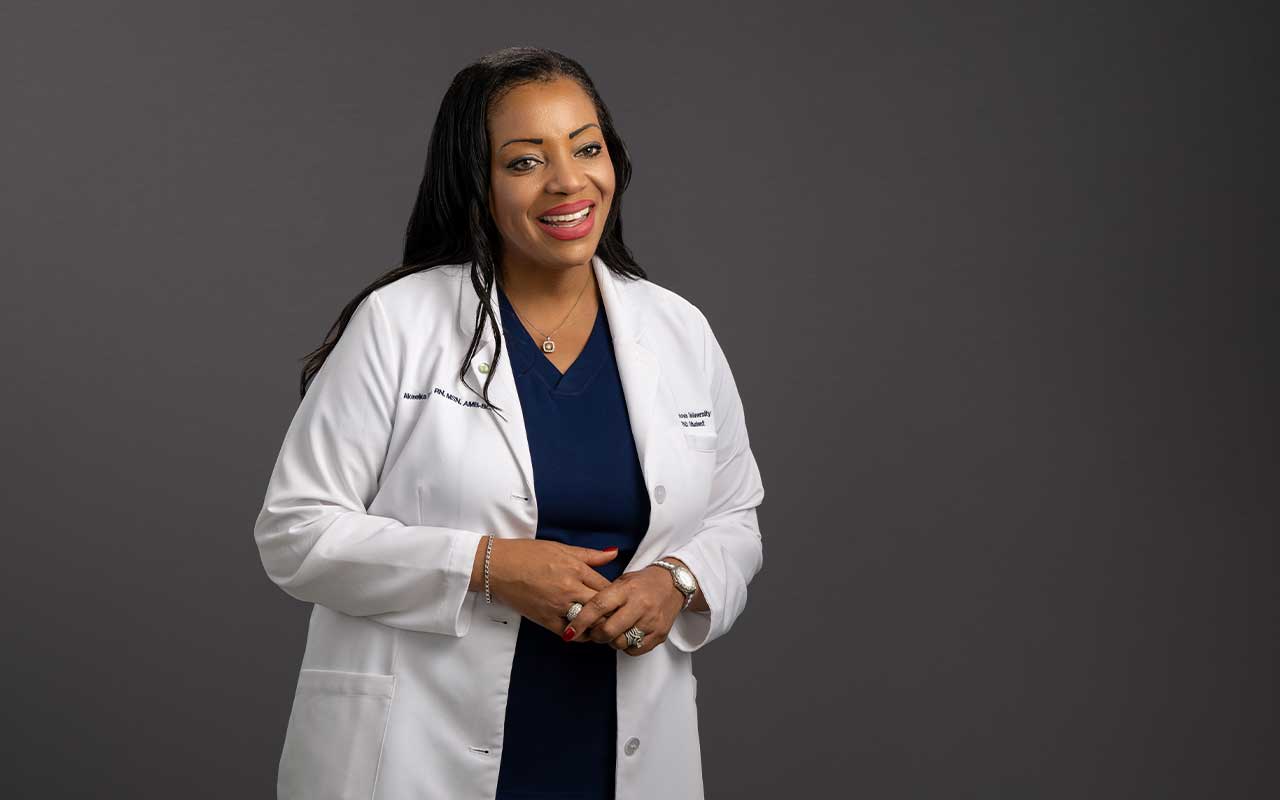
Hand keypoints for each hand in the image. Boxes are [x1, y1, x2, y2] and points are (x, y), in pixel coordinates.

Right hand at [484, 539, 617, 638]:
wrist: (497, 566)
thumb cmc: (527, 554)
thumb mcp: (561, 548)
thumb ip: (590, 555)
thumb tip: (614, 553)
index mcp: (575, 569)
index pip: (607, 587)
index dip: (616, 595)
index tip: (618, 599)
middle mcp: (569, 588)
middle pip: (602, 607)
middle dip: (611, 612)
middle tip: (616, 616)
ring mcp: (557, 606)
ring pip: (588, 622)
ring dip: (597, 625)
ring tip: (602, 625)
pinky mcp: (544, 619)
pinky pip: (569, 633)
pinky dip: (579, 635)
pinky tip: (582, 631)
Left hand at [563, 565, 684, 655]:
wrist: (673, 584)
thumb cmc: (641, 584)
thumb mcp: (621, 582)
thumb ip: (602, 597)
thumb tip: (578, 616)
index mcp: (627, 589)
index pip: (598, 606)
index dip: (581, 620)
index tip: (570, 631)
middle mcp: (640, 605)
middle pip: (608, 630)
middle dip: (596, 635)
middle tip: (594, 632)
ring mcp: (651, 621)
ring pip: (620, 642)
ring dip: (611, 641)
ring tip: (614, 631)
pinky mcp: (659, 634)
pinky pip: (634, 650)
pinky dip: (626, 646)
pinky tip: (627, 634)